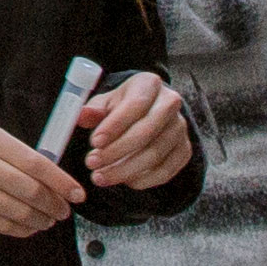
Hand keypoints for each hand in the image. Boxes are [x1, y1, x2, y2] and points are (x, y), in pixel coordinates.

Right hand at [0, 120, 80, 235]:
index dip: (61, 181)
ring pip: (17, 210)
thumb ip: (10, 152)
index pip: (35, 162)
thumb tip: (47, 175)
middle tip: (64, 211)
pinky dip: (19, 229)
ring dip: (39, 219)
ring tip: (48, 221)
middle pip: (29, 189)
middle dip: (54, 204)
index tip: (77, 193)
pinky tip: (29, 228)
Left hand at [79, 71, 193, 193]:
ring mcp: (180, 128)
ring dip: (124, 170)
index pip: (135, 105)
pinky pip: (166, 170)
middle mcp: (171, 104)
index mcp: (150, 84)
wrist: (149, 113)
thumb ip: (94, 110)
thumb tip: (82, 116)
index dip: (114, 126)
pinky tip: (123, 181)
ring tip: (100, 177)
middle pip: (146, 132)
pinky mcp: (184, 150)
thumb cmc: (123, 107)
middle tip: (92, 164)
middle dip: (116, 151)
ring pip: (155, 154)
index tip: (94, 143)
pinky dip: (143, 180)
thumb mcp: (106, 101)